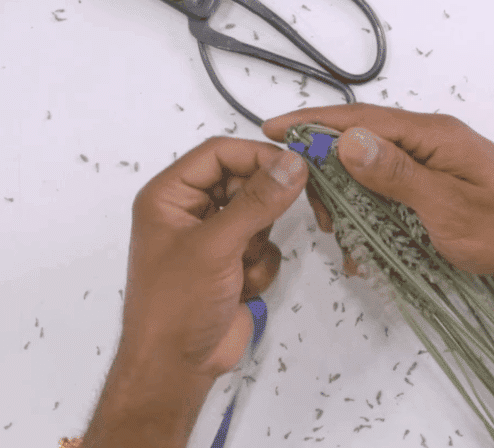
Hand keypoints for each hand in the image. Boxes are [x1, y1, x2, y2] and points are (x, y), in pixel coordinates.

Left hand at [120, 137, 306, 380]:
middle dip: (261, 208)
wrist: (176, 367)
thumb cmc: (178, 303)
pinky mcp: (232, 263)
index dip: (256, 156)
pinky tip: (243, 288)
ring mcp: (213, 238)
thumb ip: (258, 201)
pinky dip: (261, 266)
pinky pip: (265, 246)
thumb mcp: (217, 246)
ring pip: (260, 215)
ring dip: (260, 243)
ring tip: (240, 268)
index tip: (296, 168)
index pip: (219, 153)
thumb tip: (296, 163)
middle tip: (272, 223)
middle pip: (244, 181)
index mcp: (170, 195)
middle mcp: (190, 210)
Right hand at [262, 104, 493, 275]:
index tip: (270, 130)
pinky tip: (368, 245)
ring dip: (351, 202)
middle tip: (323, 220)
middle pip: (360, 142)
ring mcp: (432, 159)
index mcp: (431, 134)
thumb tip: (347, 140)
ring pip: (371, 169)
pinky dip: (373, 212)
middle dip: (331, 178)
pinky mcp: (435, 181)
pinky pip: (390, 188)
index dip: (313, 123)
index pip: (360, 118)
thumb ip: (396, 174)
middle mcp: (429, 139)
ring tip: (348, 240)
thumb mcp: (445, 207)